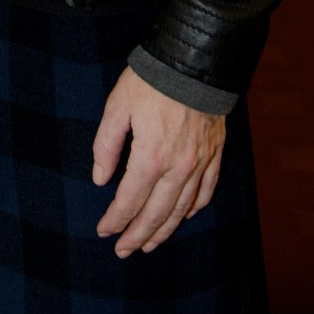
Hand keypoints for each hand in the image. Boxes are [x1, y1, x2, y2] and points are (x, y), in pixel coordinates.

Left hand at [92, 66, 224, 256]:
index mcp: (151, 157)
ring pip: (182, 209)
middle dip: (138, 235)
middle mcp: (178, 168)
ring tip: (150, 244)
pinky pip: (206, 191)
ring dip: (164, 230)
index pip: (130, 200)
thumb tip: (99, 178)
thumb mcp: (117, 106)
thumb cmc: (151, 81)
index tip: (103, 231)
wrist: (194, 62)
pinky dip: (194, 209)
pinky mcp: (214, 154)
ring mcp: (200, 163)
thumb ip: (106, 145)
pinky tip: (183, 217)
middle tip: (123, 251)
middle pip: (156, 213)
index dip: (115, 219)